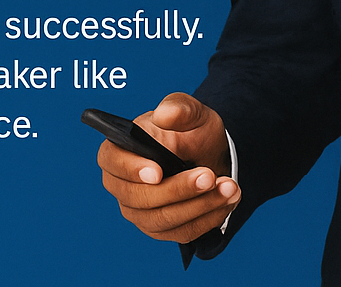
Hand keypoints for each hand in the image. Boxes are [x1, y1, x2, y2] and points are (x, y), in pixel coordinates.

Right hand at [97, 92, 239, 242]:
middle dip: (178, 189)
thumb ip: (179, 108)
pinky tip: (227, 200)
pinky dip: (207, 218)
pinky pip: (182, 232)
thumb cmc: (192, 131)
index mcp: (119, 150)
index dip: (131, 169)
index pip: (111, 162)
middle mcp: (122, 185)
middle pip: (139, 198)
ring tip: (229, 187)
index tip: (158, 172)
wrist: (210, 155)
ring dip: (199, 205)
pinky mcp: (160, 229)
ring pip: (163, 219)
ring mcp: (139, 211)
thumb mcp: (192, 112)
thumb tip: (164, 115)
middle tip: (209, 176)